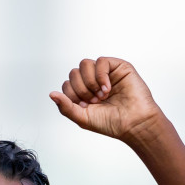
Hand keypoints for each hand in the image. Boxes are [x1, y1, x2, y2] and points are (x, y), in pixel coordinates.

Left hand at [49, 57, 163, 141]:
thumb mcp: (82, 118)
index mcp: (84, 93)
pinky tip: (107, 88)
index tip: (85, 107)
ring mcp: (105, 73)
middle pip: (74, 73)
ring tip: (101, 96)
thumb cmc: (111, 123)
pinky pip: (100, 61)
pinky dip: (101, 76)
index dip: (72, 95)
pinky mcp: (117, 67)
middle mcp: (93, 81)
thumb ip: (66, 107)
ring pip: (84, 64)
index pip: (67, 84)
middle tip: (94, 102)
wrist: (134, 123)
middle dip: (80, 89)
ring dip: (89, 82)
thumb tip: (51, 94)